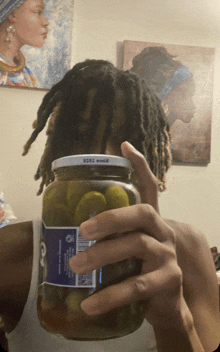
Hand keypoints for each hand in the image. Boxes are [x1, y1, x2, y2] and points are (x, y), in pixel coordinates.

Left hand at [69, 142, 183, 327]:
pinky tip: (90, 303)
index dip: (139, 165)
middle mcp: (163, 231)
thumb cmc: (141, 270)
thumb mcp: (128, 249)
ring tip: (76, 265)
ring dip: (102, 255)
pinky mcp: (169, 280)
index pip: (150, 186)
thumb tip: (74, 228)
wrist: (168, 304)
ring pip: (136, 245)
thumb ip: (112, 236)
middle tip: (82, 230)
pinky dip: (110, 295)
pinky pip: (136, 285)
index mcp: (152, 221)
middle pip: (141, 212)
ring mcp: (168, 254)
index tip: (123, 145)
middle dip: (110, 217)